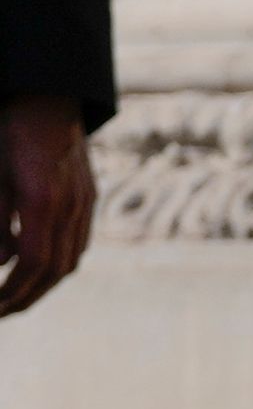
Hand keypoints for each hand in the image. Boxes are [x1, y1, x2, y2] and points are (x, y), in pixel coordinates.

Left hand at [0, 96, 94, 317]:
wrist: (49, 96)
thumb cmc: (11, 131)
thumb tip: (0, 263)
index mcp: (44, 200)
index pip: (33, 262)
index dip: (12, 291)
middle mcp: (71, 206)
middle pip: (55, 269)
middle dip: (26, 297)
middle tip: (1, 313)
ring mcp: (84, 202)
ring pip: (71, 260)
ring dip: (44, 286)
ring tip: (17, 297)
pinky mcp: (88, 197)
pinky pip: (79, 243)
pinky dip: (59, 266)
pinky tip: (40, 269)